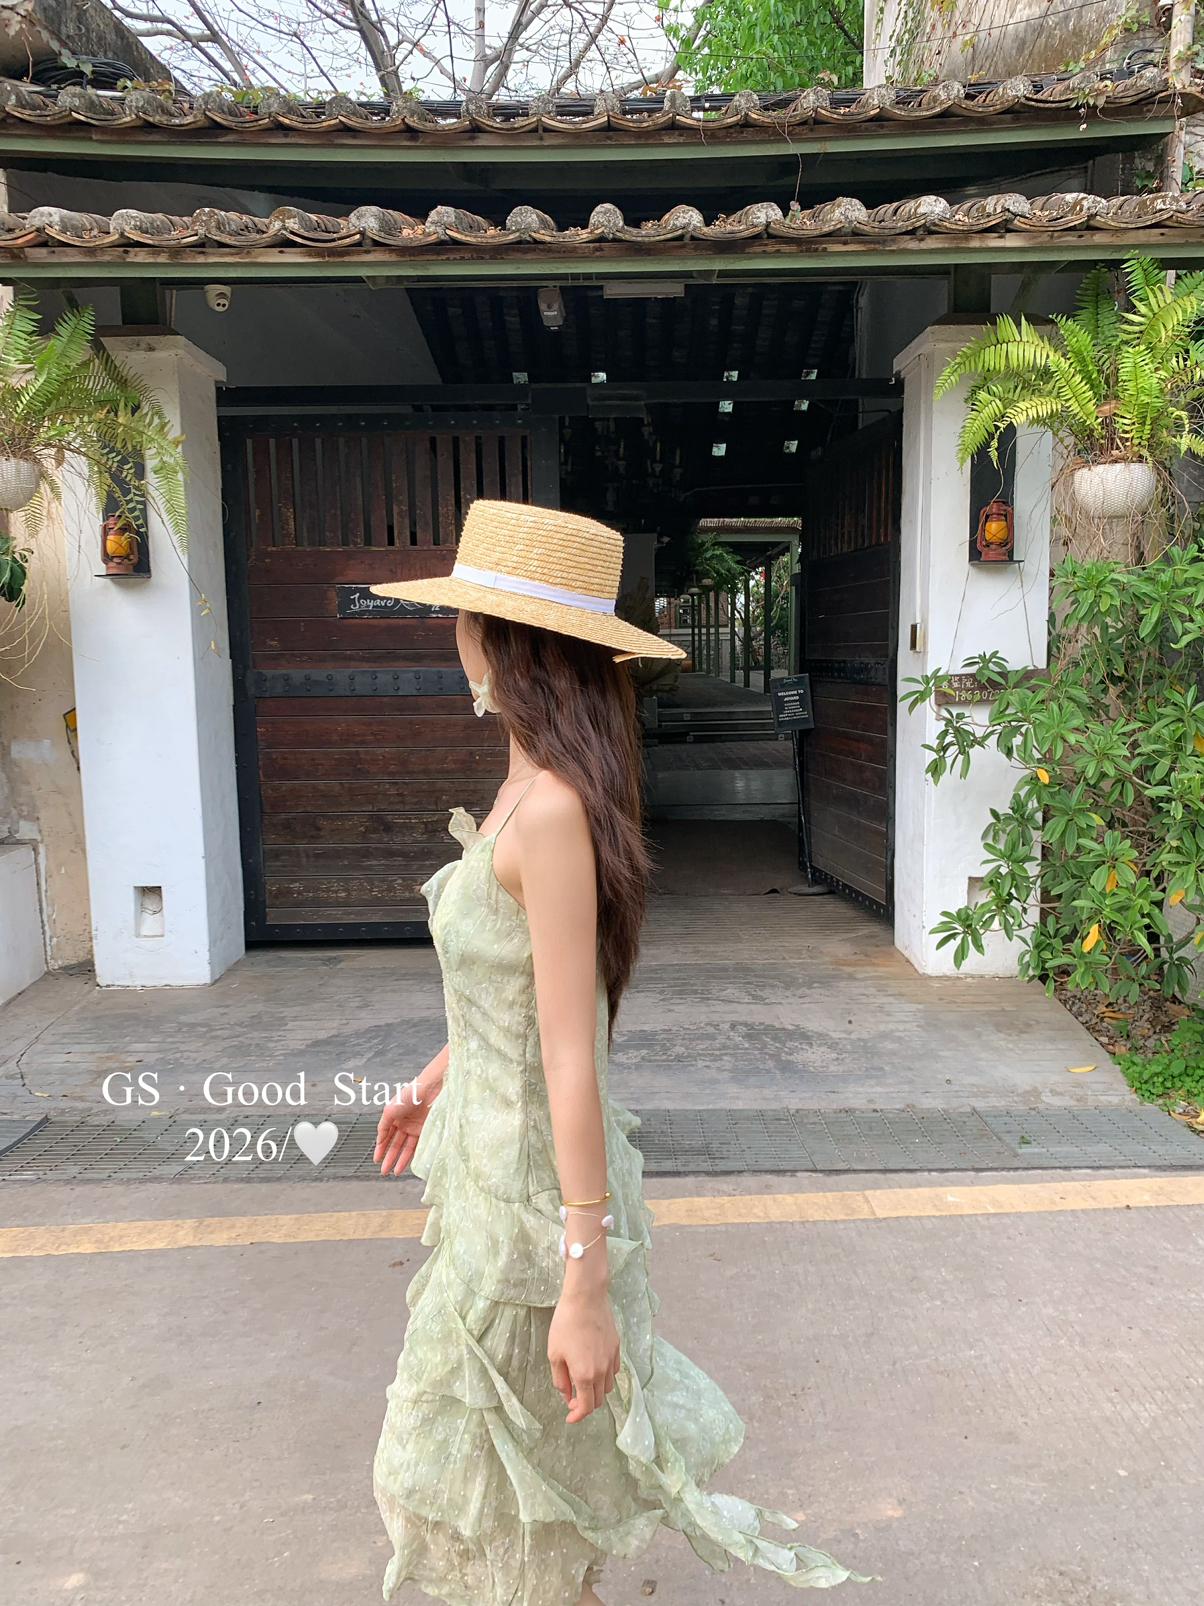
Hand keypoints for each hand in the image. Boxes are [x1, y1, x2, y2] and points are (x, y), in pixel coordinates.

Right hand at [374, 1083, 429, 1176]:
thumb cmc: (410, 1095)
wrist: (431, 1090)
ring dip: (400, 1160)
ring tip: (395, 1172)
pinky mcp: (426, 1130)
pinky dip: (413, 1156)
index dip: (380, 1149)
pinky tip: (408, 1165)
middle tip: (384, 1171)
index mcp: (394, 1117)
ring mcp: (415, 1127)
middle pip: (395, 1144)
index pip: (385, 1136)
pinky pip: (418, 1146)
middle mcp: (404, 1123)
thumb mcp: (390, 1110)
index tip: (376, 1160)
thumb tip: (378, 1141)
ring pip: (405, 1148)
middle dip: (389, 1158)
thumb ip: (383, 1126)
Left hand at [548, 1282, 621, 1423]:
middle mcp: (602, 1371)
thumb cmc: (565, 1324)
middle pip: (598, 1400)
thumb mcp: (554, 1354)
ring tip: (583, 1382)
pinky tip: (594, 1367)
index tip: (569, 1417)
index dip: (577, 1416)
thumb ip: (560, 1379)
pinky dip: (605, 1376)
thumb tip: (566, 1395)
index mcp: (584, 1375)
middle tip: (572, 1398)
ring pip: (608, 1387)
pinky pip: (613, 1371)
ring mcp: (611, 1359)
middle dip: (585, 1404)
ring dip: (596, 1391)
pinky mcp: (616, 1347)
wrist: (586, 1298)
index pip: (586, 1407)